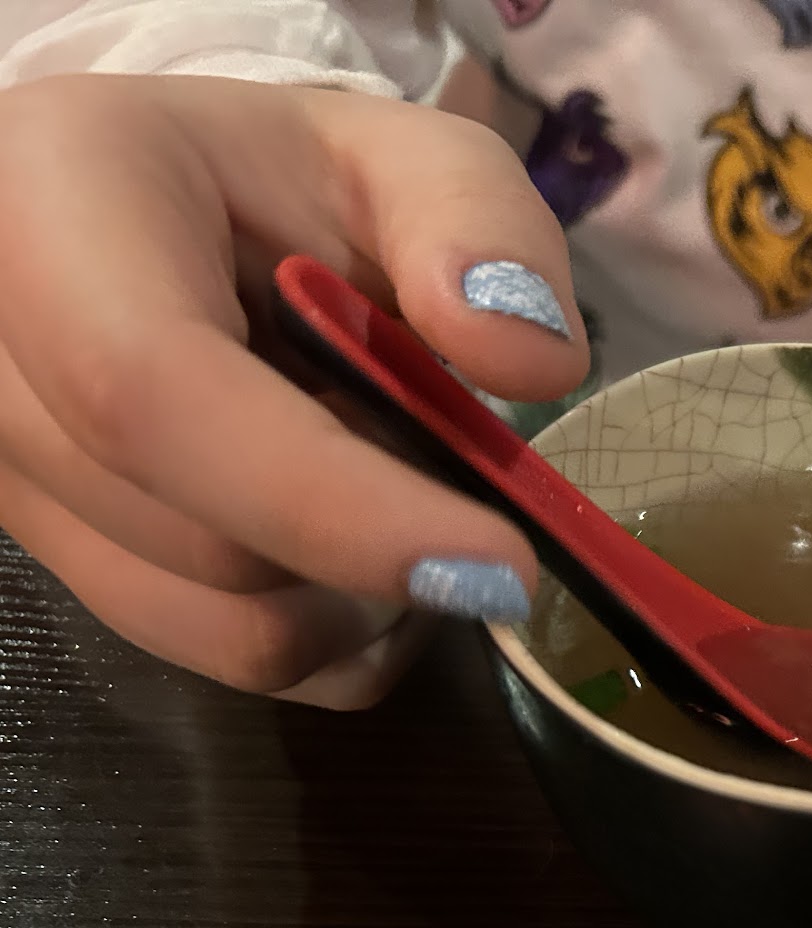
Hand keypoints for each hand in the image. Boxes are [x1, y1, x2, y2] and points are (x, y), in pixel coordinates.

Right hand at [0, 74, 587, 707]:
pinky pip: (233, 662)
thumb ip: (477, 223)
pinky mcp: (64, 565)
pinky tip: (363, 545)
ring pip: (221, 624)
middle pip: (203, 542)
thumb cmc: (281, 186)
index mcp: (51, 211)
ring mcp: (15, 480)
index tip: (500, 563)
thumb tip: (532, 357)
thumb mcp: (399, 154)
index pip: (152, 396)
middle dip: (378, 542)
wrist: (170, 224)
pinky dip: (340, 631)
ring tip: (391, 475)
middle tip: (455, 467)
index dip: (331, 504)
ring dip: (364, 591)